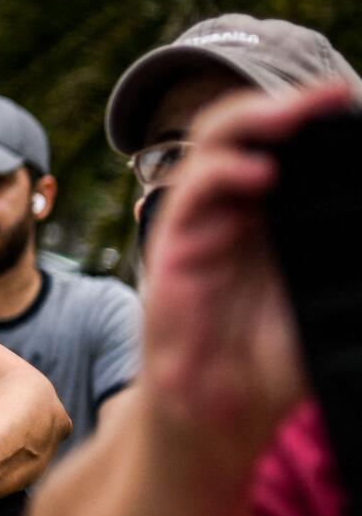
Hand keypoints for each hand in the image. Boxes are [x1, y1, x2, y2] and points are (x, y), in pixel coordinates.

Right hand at [140, 85, 351, 447]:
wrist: (226, 419)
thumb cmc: (275, 366)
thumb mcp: (335, 301)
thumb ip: (353, 263)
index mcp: (270, 218)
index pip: (284, 147)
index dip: (312, 119)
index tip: (350, 103)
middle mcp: (230, 213)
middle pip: (242, 134)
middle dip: (282, 106)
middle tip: (327, 96)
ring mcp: (198, 228)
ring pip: (211, 150)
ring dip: (251, 122)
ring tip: (295, 115)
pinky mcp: (172, 253)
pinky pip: (189, 197)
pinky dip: (221, 175)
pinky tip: (261, 175)